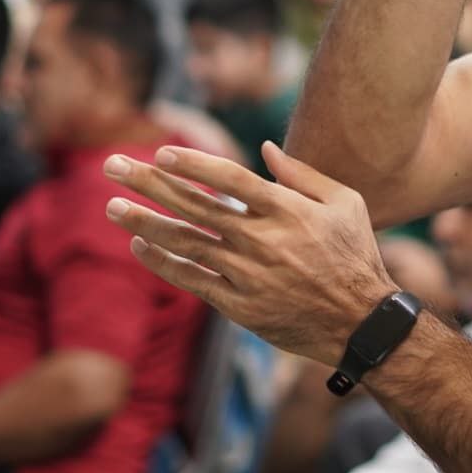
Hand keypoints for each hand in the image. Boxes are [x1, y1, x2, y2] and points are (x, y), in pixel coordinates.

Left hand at [104, 143, 397, 365]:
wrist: (360, 323)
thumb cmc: (355, 256)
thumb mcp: (346, 203)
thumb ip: (303, 174)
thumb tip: (265, 148)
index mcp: (286, 209)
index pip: (228, 178)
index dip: (192, 163)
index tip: (161, 153)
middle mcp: (261, 239)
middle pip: (194, 205)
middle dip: (148, 182)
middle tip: (112, 165)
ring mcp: (247, 273)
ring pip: (184, 241)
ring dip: (143, 221)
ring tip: (111, 205)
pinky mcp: (238, 305)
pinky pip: (191, 279)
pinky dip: (163, 261)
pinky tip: (139, 244)